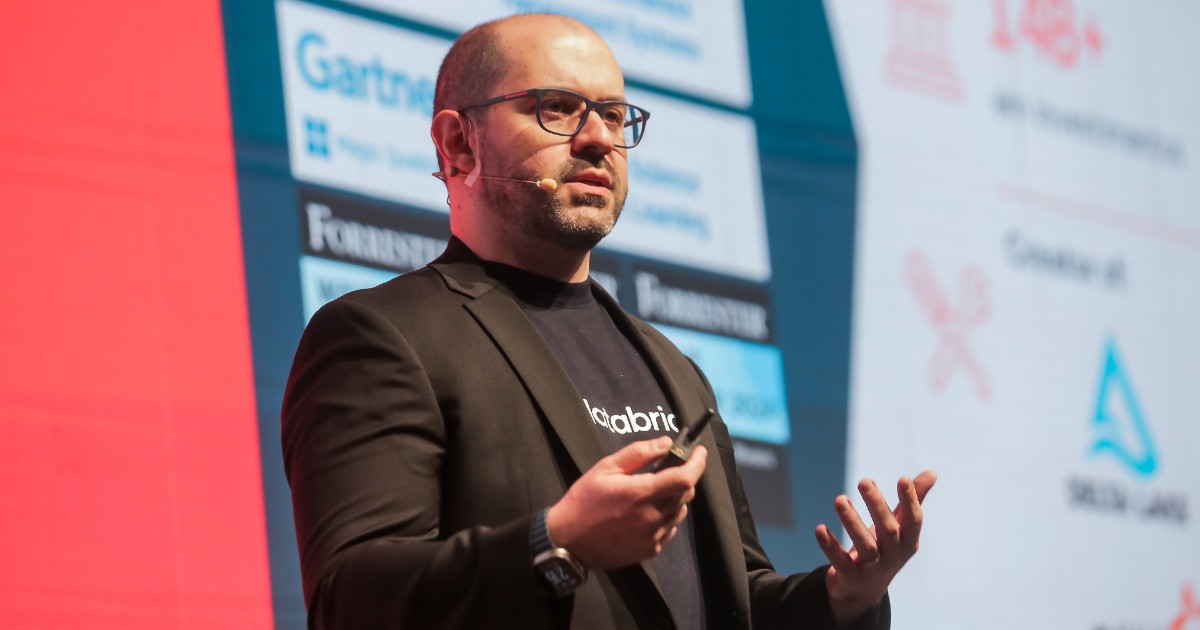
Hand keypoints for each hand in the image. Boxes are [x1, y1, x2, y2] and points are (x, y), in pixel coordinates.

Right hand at [546, 436, 707, 569]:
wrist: (568, 542)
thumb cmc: (584, 501)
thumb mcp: (605, 468)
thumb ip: (638, 453)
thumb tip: (666, 443)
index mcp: (641, 493)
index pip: (684, 477)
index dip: (698, 463)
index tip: (700, 452)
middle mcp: (651, 517)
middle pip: (685, 493)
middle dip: (684, 477)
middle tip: (668, 469)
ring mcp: (652, 536)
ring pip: (679, 512)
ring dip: (675, 497)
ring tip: (654, 491)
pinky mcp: (649, 550)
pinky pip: (669, 529)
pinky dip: (666, 516)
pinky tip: (647, 512)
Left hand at [814, 471, 936, 625]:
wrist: (864, 590)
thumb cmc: (884, 548)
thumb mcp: (899, 527)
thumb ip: (913, 499)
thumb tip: (932, 472)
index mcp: (907, 541)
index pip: (913, 520)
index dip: (910, 501)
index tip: (903, 478)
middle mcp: (893, 556)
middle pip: (888, 530)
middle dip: (877, 505)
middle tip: (864, 481)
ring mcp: (872, 568)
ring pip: (864, 545)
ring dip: (851, 521)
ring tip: (839, 499)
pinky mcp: (850, 577)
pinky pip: (840, 561)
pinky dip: (830, 545)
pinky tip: (820, 528)